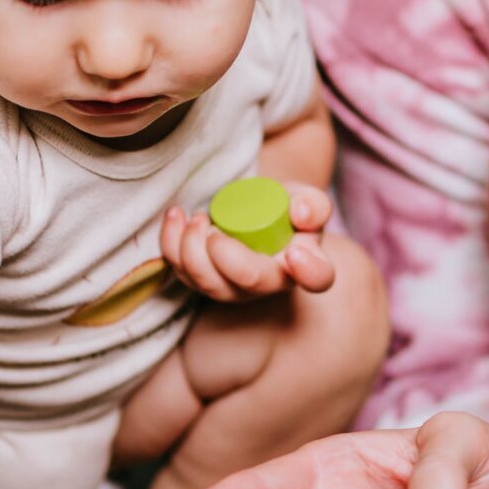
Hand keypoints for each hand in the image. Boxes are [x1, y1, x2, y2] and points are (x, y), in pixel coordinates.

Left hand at [159, 182, 337, 302]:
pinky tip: (176, 217)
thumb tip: (300, 214)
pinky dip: (171, 243)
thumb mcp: (305, 199)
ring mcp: (233, 289)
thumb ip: (313, 204)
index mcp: (305, 264)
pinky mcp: (202, 282)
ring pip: (208, 283)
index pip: (317, 277)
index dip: (308, 271)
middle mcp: (269, 284)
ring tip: (197, 218)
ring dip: (193, 249)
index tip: (294, 252)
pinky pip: (180, 271)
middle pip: (250, 283)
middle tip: (215, 228)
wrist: (253, 215)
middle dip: (228, 257)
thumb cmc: (284, 210)